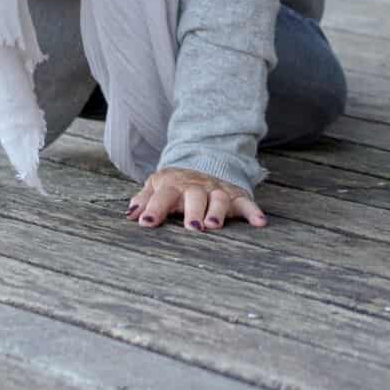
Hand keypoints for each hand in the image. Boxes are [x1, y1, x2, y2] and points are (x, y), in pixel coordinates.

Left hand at [127, 166, 265, 231]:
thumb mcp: (157, 186)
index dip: (154, 208)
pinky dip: (254, 212)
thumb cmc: (176, 184)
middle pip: (194, 196)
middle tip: (192, 228)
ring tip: (214, 225)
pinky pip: (246, 203)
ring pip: (219, 199)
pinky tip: (260, 223)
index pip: (162, 196)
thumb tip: (130, 214)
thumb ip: (144, 199)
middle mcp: (196, 187)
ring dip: (217, 211)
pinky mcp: (236, 196)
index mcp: (173, 185)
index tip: (146, 223)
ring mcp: (217, 191)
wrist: (205, 161)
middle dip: (193, 211)